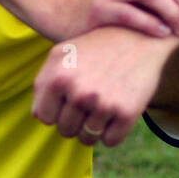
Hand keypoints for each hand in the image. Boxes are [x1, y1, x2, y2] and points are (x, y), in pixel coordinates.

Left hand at [31, 24, 176, 148]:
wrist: (138, 37)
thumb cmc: (94, 47)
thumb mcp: (61, 54)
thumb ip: (42, 83)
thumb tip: (40, 116)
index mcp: (58, 77)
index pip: (45, 117)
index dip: (56, 109)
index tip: (69, 95)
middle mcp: (79, 92)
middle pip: (66, 130)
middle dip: (75, 118)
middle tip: (90, 96)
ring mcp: (104, 104)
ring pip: (87, 139)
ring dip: (93, 126)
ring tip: (102, 102)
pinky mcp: (127, 113)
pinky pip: (110, 141)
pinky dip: (112, 131)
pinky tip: (117, 109)